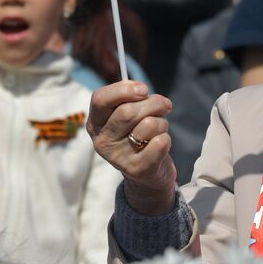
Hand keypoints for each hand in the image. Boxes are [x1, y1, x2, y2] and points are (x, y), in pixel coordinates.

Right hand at [88, 81, 177, 214]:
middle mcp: (102, 141)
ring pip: (147, 125)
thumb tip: (142, 91)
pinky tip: (161, 144)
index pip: (100, 99)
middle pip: (128, 111)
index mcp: (96, 123)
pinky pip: (160, 143)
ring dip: (161, 122)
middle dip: (154, 103)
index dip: (124, 89)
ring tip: (159, 129)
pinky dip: (166, 138)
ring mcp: (117, 157)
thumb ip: (132, 100)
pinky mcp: (137, 169)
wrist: (147, 174)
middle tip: (164, 106)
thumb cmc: (139, 135)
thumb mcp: (129, 116)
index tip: (143, 89)